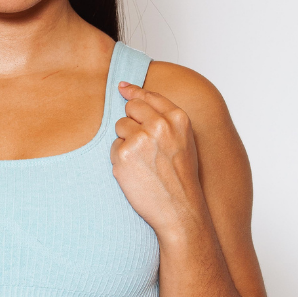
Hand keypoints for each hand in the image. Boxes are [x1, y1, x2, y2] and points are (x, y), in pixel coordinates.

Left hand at [110, 82, 204, 237]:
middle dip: (131, 121)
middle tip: (142, 144)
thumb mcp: (183, 141)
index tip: (122, 87)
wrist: (179, 209)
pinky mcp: (123, 154)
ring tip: (143, 162)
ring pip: (120, 127)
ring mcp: (140, 139)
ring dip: (126, 142)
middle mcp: (159, 125)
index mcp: (177, 119)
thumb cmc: (181, 177)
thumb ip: (164, 118)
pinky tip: (136, 173)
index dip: (133, 92)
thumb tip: (131, 93)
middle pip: (131, 108)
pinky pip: (114, 147)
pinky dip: (121, 159)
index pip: (149, 96)